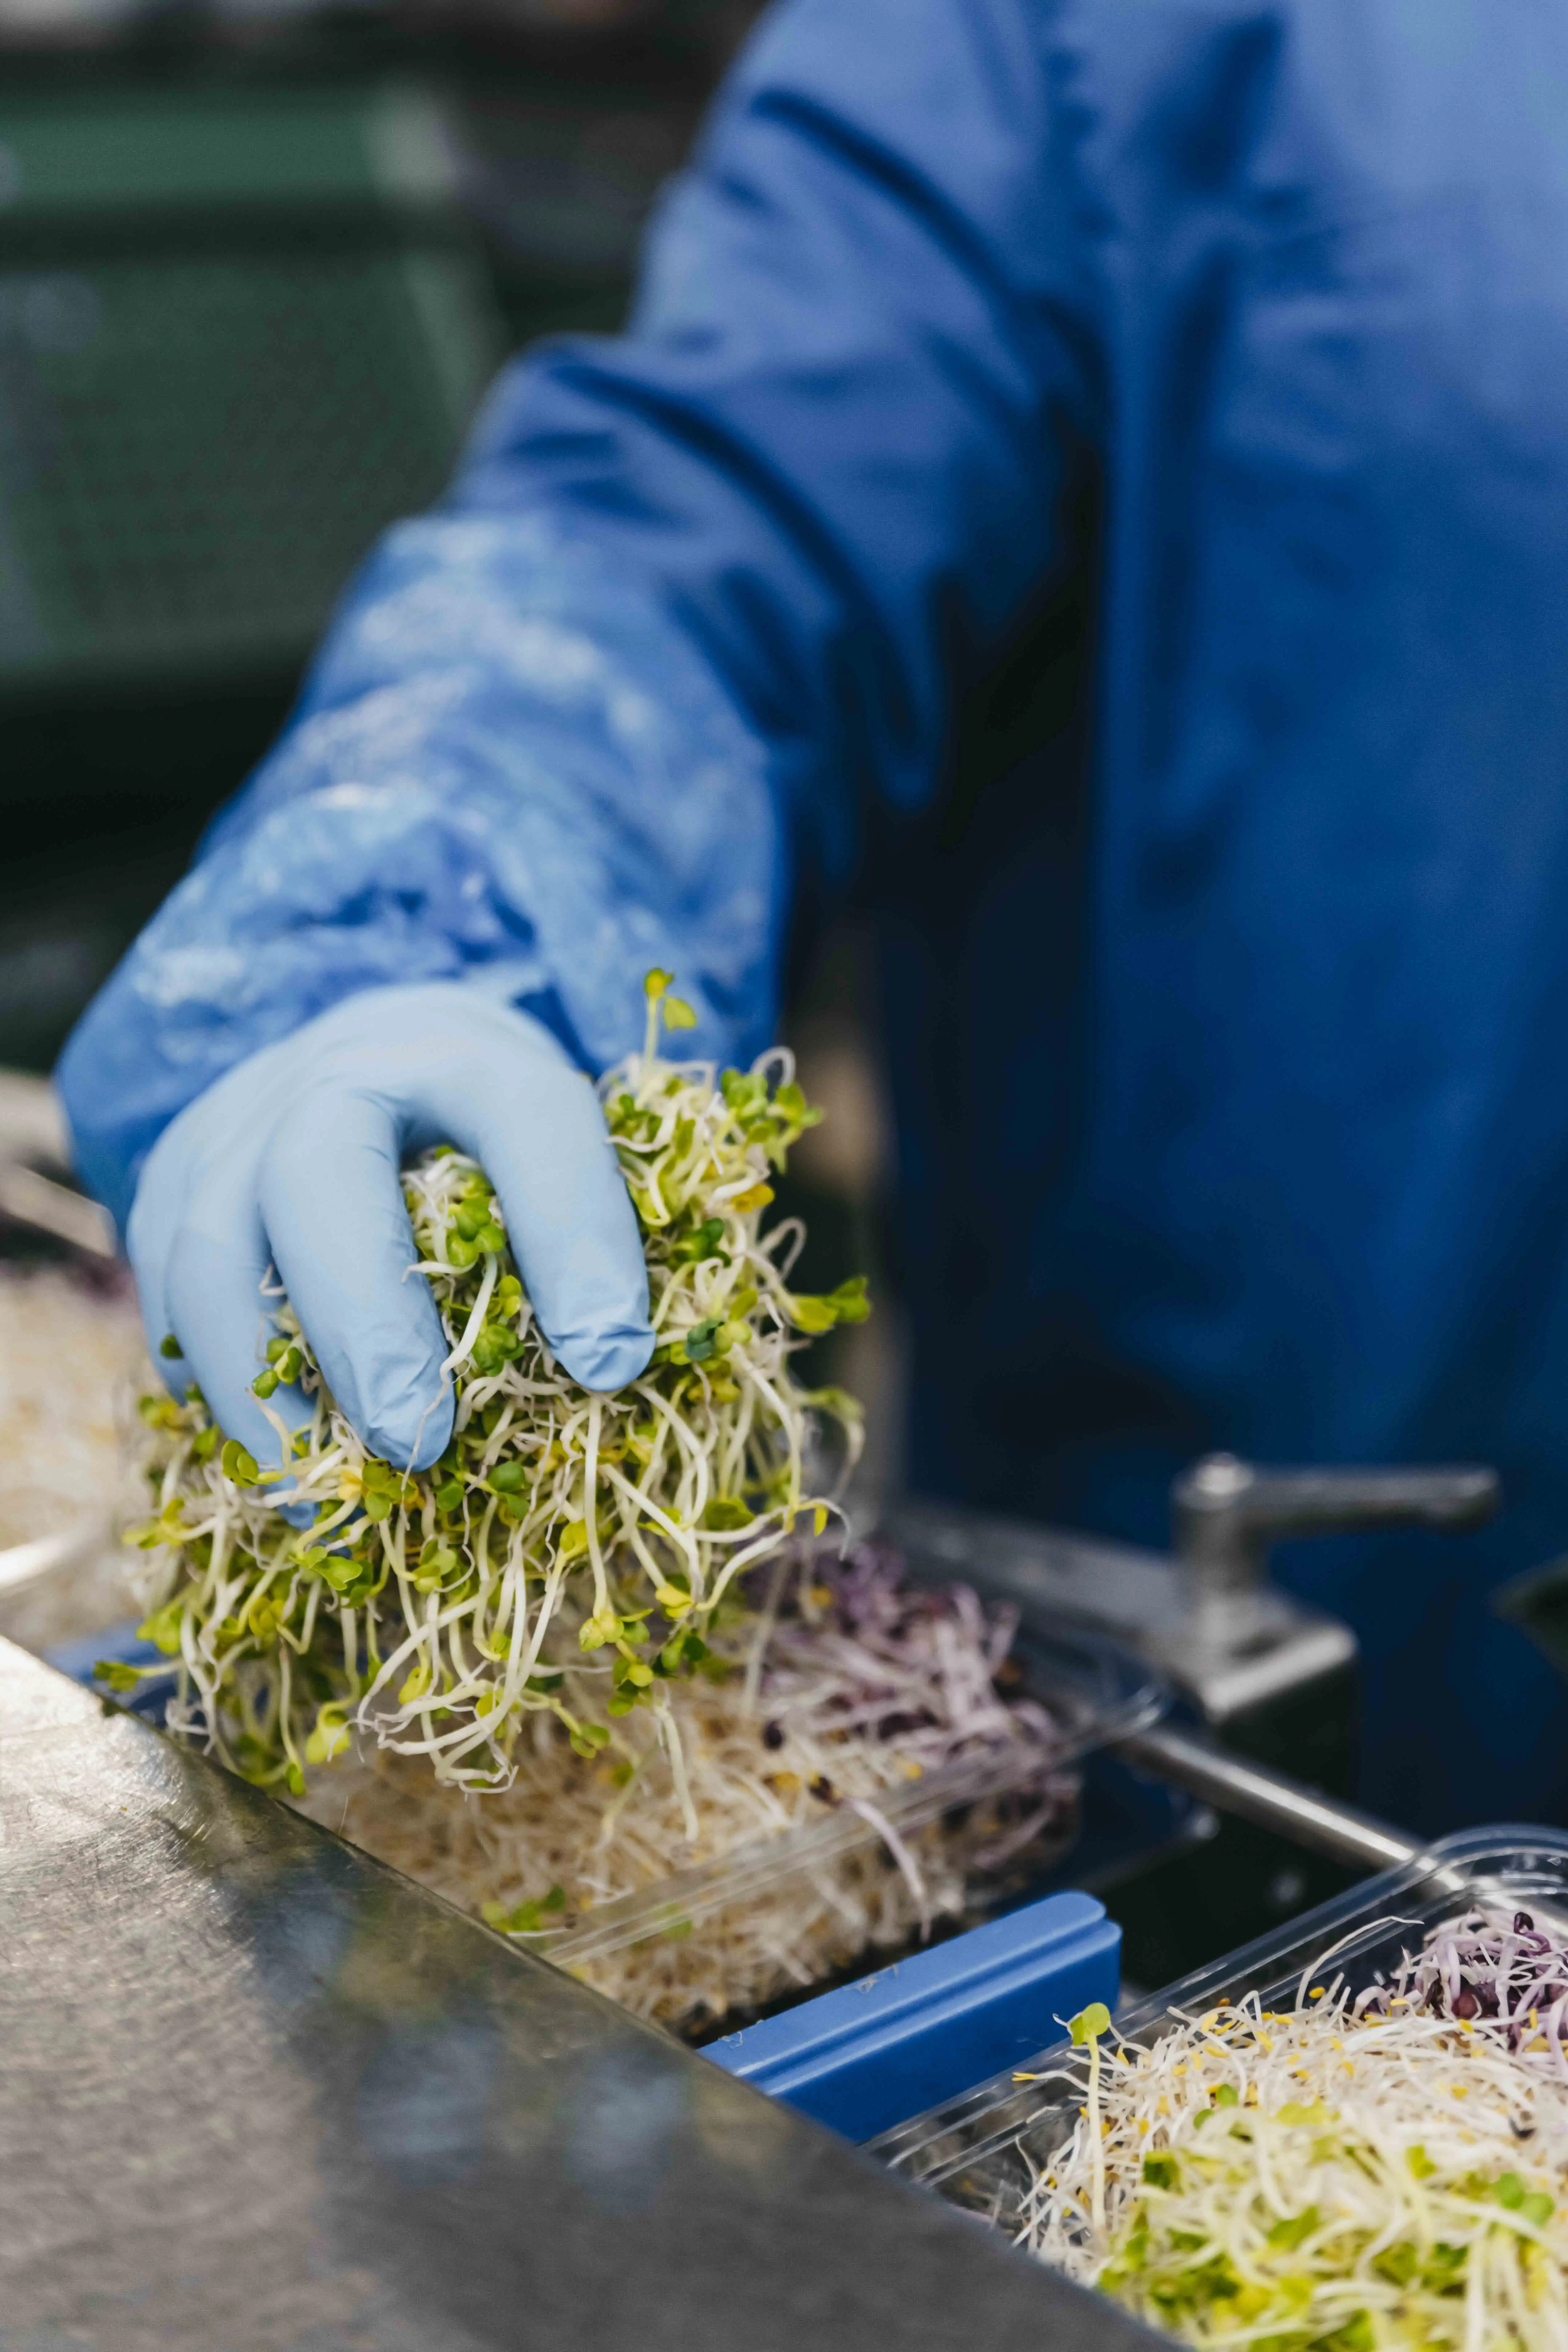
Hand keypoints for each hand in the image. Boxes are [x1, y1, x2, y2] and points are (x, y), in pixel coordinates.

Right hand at [128, 984, 653, 1471]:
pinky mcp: (174, 1179)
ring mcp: (238, 1124)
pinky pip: (168, 1294)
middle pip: (317, 1178)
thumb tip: (615, 1367)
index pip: (530, 1124)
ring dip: (259, 1386)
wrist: (379, 1054)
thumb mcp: (565, 1151)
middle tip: (417, 1444)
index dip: (574, 1240)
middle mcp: (341, 1073)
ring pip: (210, 1249)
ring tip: (321, 1486)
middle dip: (365, 1325)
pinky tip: (271, 1456)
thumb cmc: (491, 1132)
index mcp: (471, 1057)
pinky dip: (212, 1387)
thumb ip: (593, 1235)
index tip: (611, 1362)